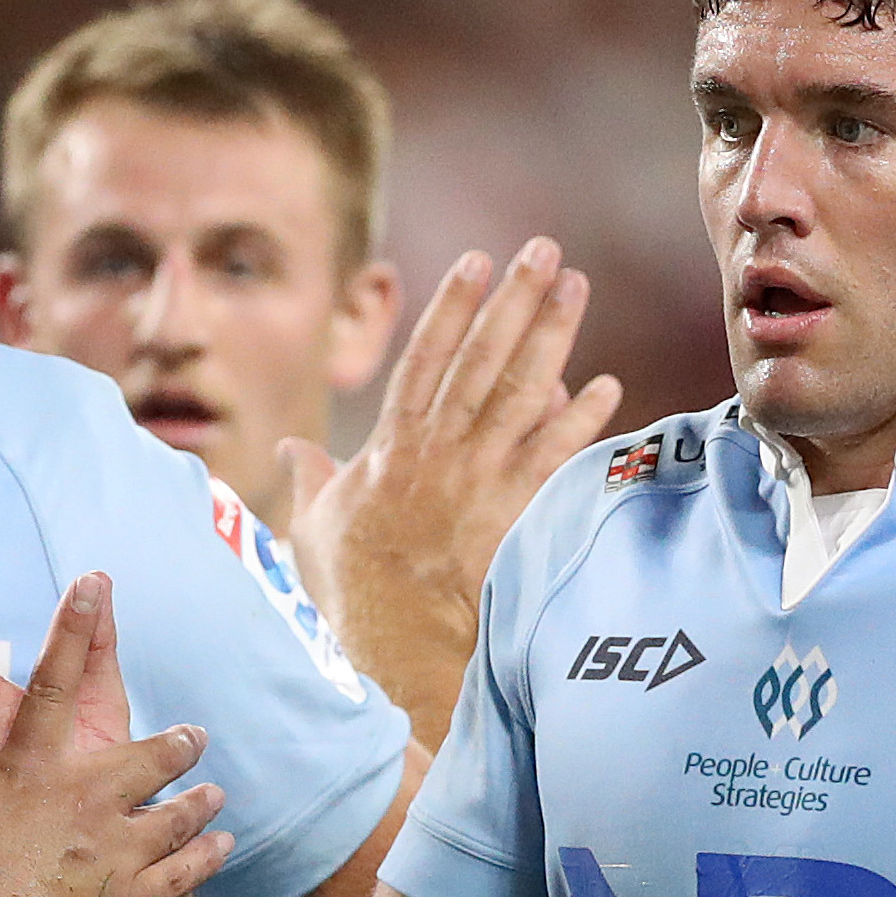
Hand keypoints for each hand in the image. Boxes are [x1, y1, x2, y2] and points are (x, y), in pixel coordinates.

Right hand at [0, 573, 229, 896]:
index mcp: (29, 770)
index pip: (52, 681)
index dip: (72, 627)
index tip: (95, 581)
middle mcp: (84, 804)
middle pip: (144, 759)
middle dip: (174, 745)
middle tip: (194, 735)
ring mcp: (113, 856)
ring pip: (174, 818)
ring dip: (197, 805)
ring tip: (216, 798)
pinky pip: (179, 877)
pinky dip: (203, 859)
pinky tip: (219, 850)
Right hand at [282, 238, 618, 737]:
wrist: (390, 645)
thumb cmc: (350, 589)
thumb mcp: (314, 525)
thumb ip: (309, 478)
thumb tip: (288, 450)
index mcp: (392, 445)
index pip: (425, 358)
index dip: (451, 307)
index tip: (477, 261)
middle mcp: (439, 450)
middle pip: (482, 359)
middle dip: (514, 301)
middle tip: (546, 251)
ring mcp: (479, 478)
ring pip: (520, 392)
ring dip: (550, 337)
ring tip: (576, 288)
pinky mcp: (513, 512)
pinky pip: (553, 456)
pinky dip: (579, 421)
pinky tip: (607, 387)